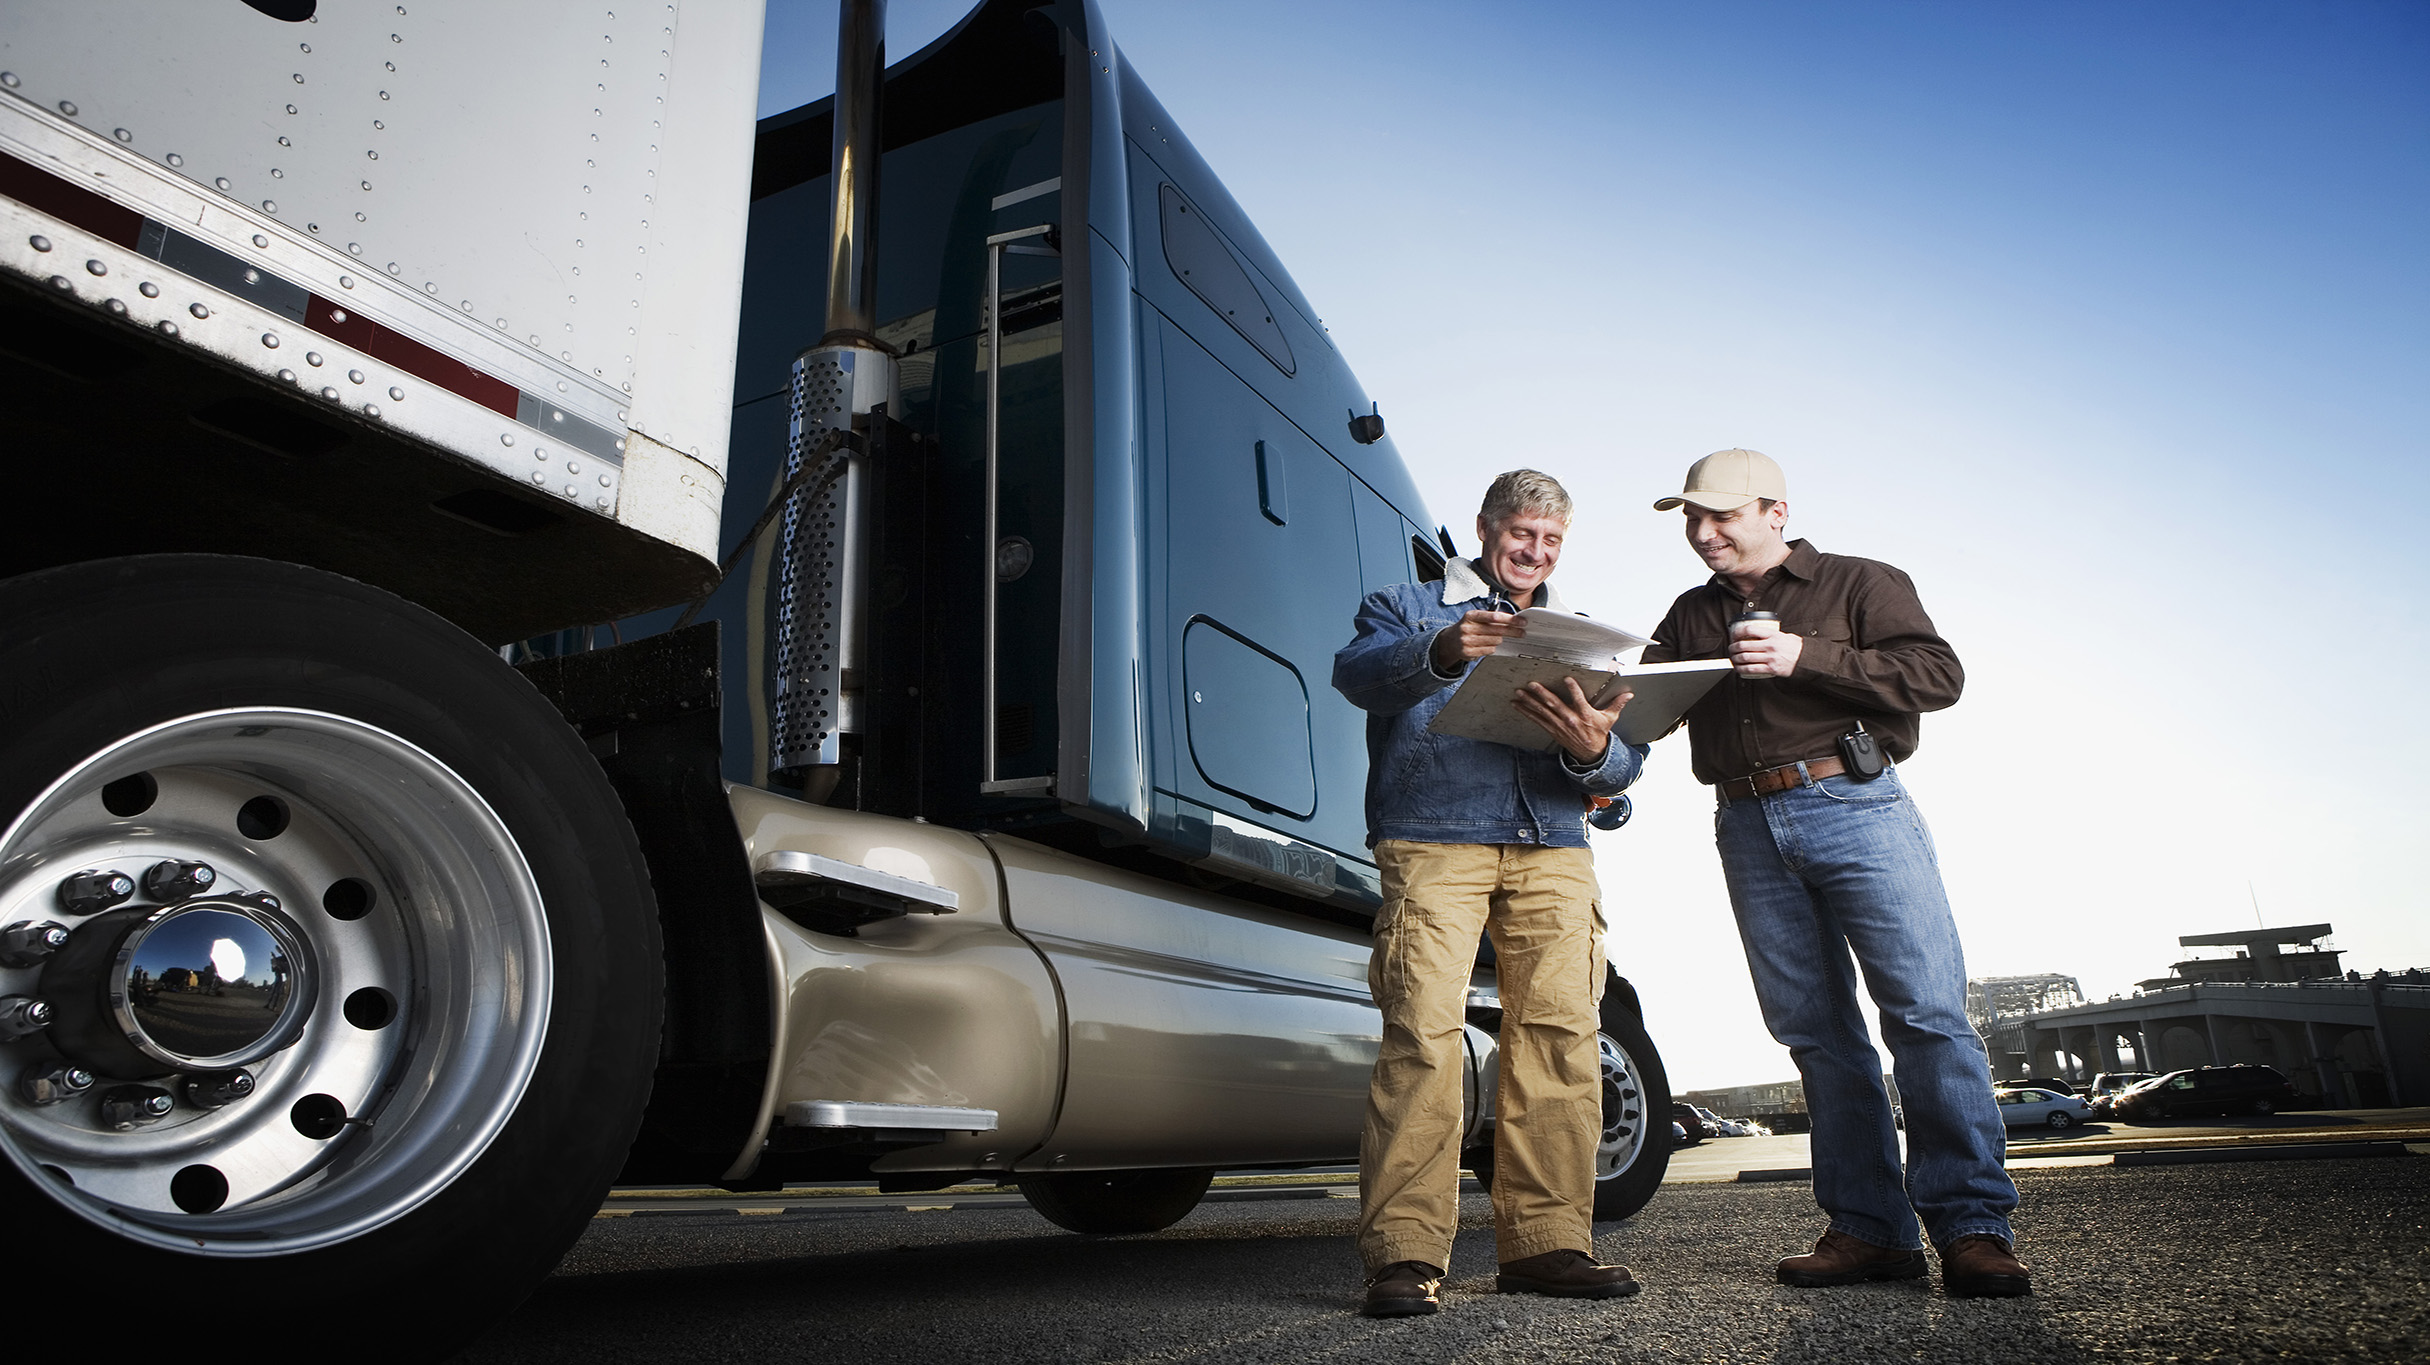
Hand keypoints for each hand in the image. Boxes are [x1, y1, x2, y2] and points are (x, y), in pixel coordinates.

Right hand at [1432, 610, 1522, 672]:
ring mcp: (1467, 641)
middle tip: (1521, 632)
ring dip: (1499, 640)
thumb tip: (1512, 621)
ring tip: (1496, 638)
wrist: (1450, 641)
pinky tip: (1487, 645)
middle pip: (1497, 630)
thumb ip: (1491, 618)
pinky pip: (1489, 650)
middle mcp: (1467, 628)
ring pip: (1495, 641)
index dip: (1510, 619)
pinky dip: (1492, 648)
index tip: (1521, 622)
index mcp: (1471, 616)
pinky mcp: (1468, 652)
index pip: (1494, 616)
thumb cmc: (1468, 628)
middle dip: (1512, 631)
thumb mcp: (1475, 618)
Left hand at [1514, 677, 1631, 765]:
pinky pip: (1537, 720)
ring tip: (1519, 693)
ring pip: (1542, 712)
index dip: (1573, 690)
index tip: (1567, 679)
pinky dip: (1526, 712)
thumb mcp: (1609, 718)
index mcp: (1585, 715)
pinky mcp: (1552, 729)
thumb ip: (1617, 704)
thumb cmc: (1598, 733)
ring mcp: (1559, 725)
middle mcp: (1570, 720)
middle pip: (1554, 705)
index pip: (1579, 700)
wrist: (1590, 754)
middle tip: (1532, 684)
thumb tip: (1629, 694)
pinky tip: (1517, 704)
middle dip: (1542, 694)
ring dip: (1529, 702)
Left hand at [1729, 619, 1802, 677]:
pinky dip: (1741, 669)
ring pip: (1745, 657)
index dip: (1738, 633)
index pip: (1750, 630)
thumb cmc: (1797, 648)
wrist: (1807, 660)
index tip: (1734, 635)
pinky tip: (1738, 668)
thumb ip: (1771, 635)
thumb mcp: (1784, 636)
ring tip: (1733, 659)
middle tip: (1731, 649)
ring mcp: (1770, 658)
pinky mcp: (1771, 669)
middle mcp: (1770, 646)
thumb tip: (1758, 635)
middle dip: (1733, 648)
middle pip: (1744, 645)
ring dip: (1735, 659)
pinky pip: (1751, 669)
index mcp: (1773, 635)